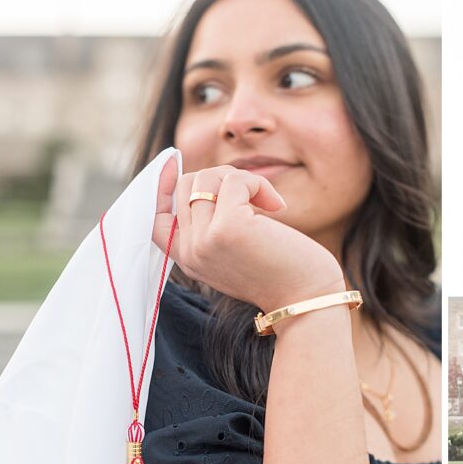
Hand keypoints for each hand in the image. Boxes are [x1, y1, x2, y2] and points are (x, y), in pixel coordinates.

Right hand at [153, 158, 344, 311]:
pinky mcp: (229, 229)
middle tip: (252, 195)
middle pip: (185, 186)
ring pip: (206, 179)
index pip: (155, 218)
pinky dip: (257, 183)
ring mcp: (205, 241)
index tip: (172, 163)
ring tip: (265, 201)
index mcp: (189, 260)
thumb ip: (215, 229)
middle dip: (220, 178)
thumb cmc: (282, 275)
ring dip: (240, 179)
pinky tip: (277, 206)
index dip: (161, 186)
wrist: (307, 301)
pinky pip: (234, 181)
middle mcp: (190, 252)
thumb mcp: (236, 254)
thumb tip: (208, 181)